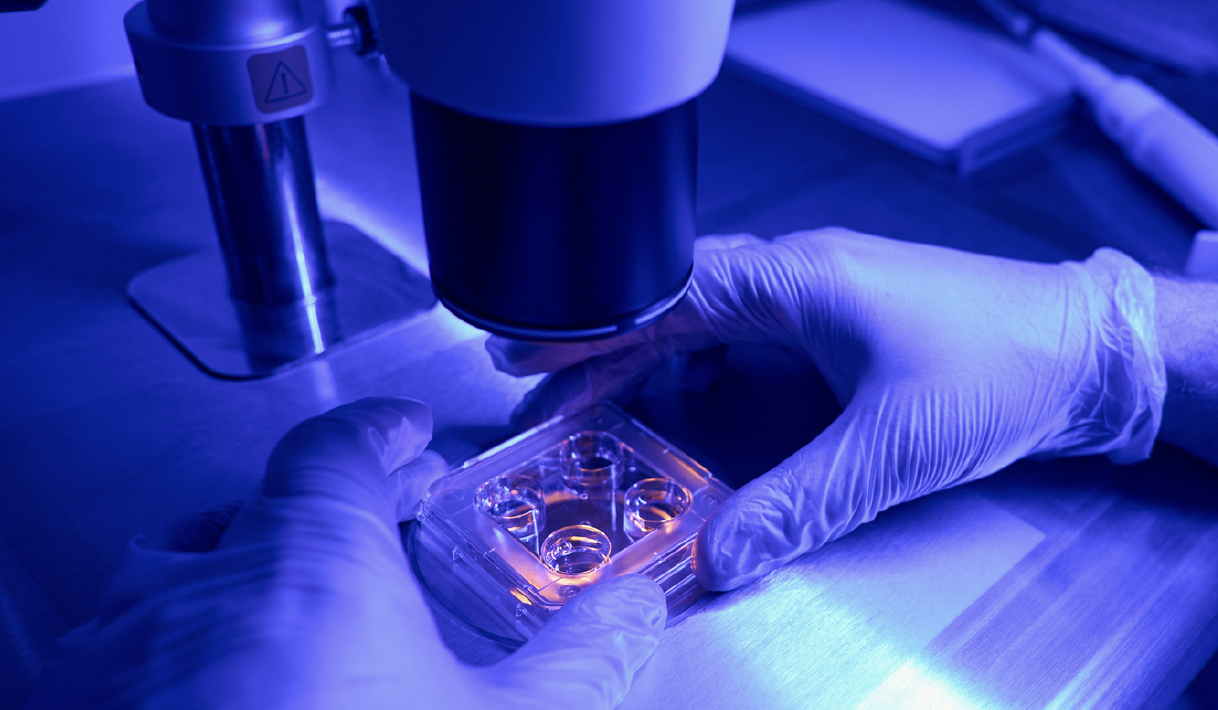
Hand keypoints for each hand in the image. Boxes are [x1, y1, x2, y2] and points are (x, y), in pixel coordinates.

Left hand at [30, 397, 664, 709]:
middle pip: (249, 508)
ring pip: (165, 582)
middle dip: (311, 512)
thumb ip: (580, 659)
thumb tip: (633, 613)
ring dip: (228, 580)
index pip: (336, 449)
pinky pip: (115, 658)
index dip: (379, 431)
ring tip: (279, 616)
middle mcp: (194, 593)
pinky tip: (211, 699)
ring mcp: (117, 662)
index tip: (403, 431)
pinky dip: (170, 655)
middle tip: (365, 535)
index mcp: (308, 565)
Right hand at [489, 228, 1164, 590]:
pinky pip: (748, 365)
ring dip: (657, 384)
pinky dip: (709, 400)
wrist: (1091, 357)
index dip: (588, 326)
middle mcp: (796, 284)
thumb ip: (798, 501)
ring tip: (608, 433)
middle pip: (670, 316)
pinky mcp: (836, 344)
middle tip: (548, 407)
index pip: (662, 291)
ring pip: (707, 342)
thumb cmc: (1003, 363)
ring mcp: (816, 311)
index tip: (528, 354)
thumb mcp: (890, 444)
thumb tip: (720, 555)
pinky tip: (693, 440)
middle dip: (606, 361)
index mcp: (794, 279)